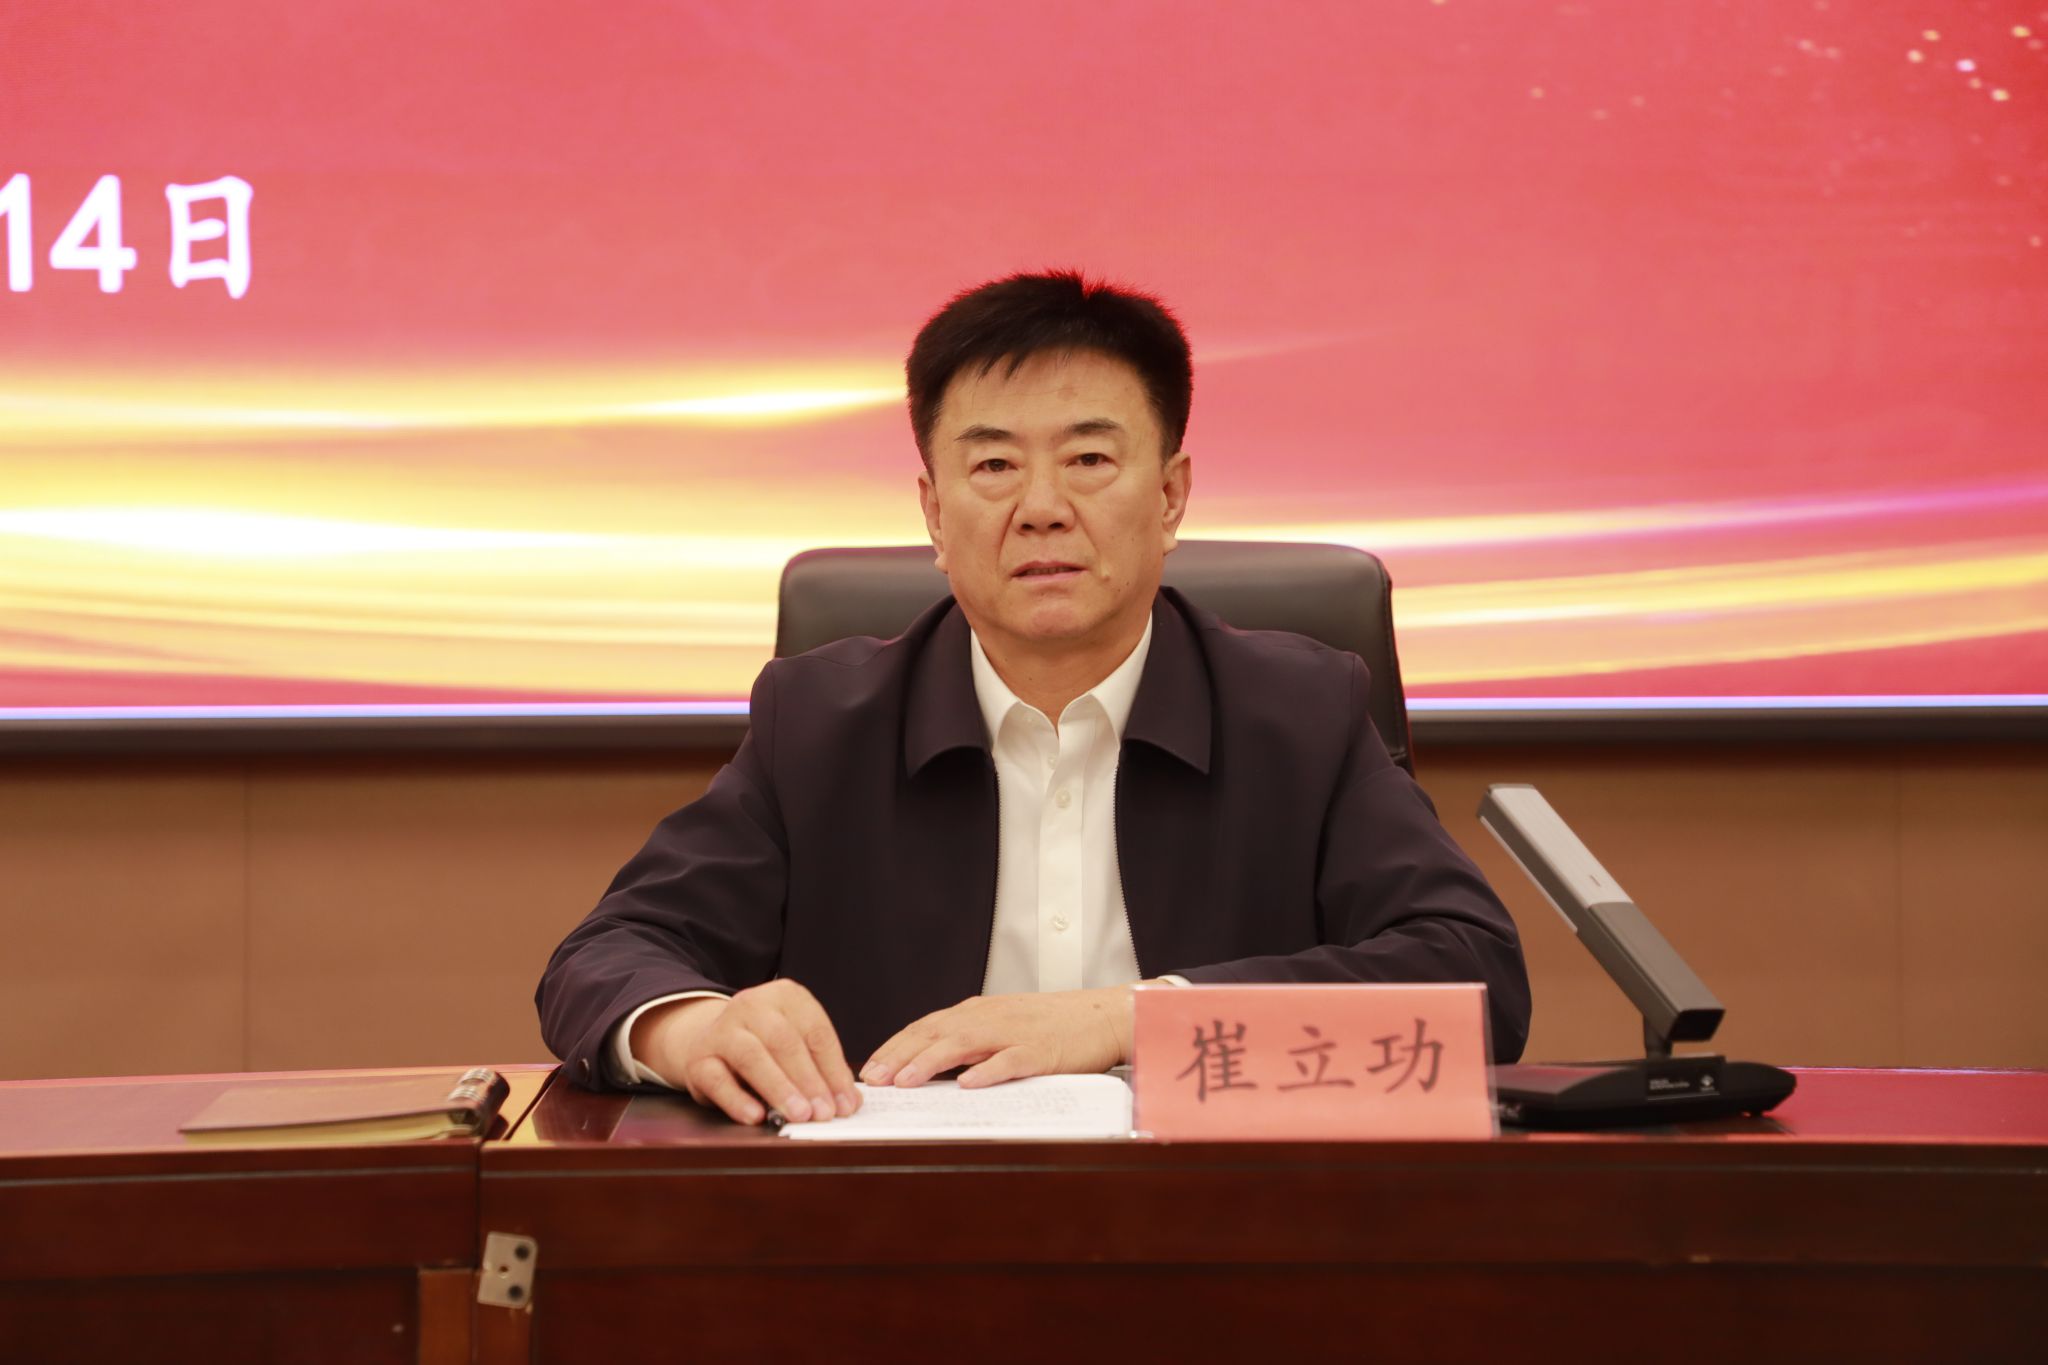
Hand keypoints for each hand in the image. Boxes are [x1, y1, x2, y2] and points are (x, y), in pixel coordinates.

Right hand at [631, 981, 859, 1125]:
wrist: (710, 1040)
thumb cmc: (764, 1045)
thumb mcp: (796, 1045)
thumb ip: (821, 1069)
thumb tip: (848, 1102)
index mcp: (785, 996)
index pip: (816, 1032)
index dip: (833, 1070)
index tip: (846, 1102)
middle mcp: (751, 1005)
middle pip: (785, 1042)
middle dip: (809, 1081)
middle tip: (824, 1112)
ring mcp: (722, 1029)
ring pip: (752, 1057)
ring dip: (779, 1089)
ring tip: (799, 1115)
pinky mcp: (698, 1058)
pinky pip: (718, 1080)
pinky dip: (738, 1101)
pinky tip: (757, 1117)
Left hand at [860, 986, 1138, 1088]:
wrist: (1104, 1014)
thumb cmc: (1054, 1025)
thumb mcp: (1004, 1026)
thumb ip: (970, 1042)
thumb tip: (929, 1066)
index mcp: (978, 1012)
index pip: (926, 1027)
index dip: (895, 1047)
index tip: (869, 1069)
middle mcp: (990, 1017)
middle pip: (936, 1032)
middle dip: (900, 1055)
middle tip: (872, 1078)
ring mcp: (1015, 1032)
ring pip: (964, 1043)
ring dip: (930, 1061)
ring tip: (905, 1081)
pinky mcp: (1041, 1050)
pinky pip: (1010, 1060)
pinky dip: (987, 1071)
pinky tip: (967, 1085)